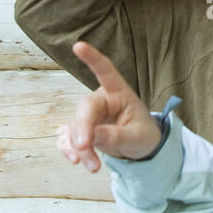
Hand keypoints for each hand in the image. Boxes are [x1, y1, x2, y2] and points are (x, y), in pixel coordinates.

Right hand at [56, 41, 162, 171]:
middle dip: (82, 128)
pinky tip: (77, 161)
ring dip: (79, 147)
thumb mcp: (137, 137)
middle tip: (84, 147)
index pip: (106, 71)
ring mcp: (90, 116)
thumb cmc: (143, 135)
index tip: (79, 45)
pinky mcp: (82, 130)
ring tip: (93, 166)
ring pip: (75, 127)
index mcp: (119, 93)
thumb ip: (116, 135)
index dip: (93, 58)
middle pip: (85, 108)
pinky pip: (69, 139)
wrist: (141, 149)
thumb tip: (92, 136)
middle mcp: (102, 101)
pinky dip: (71, 151)